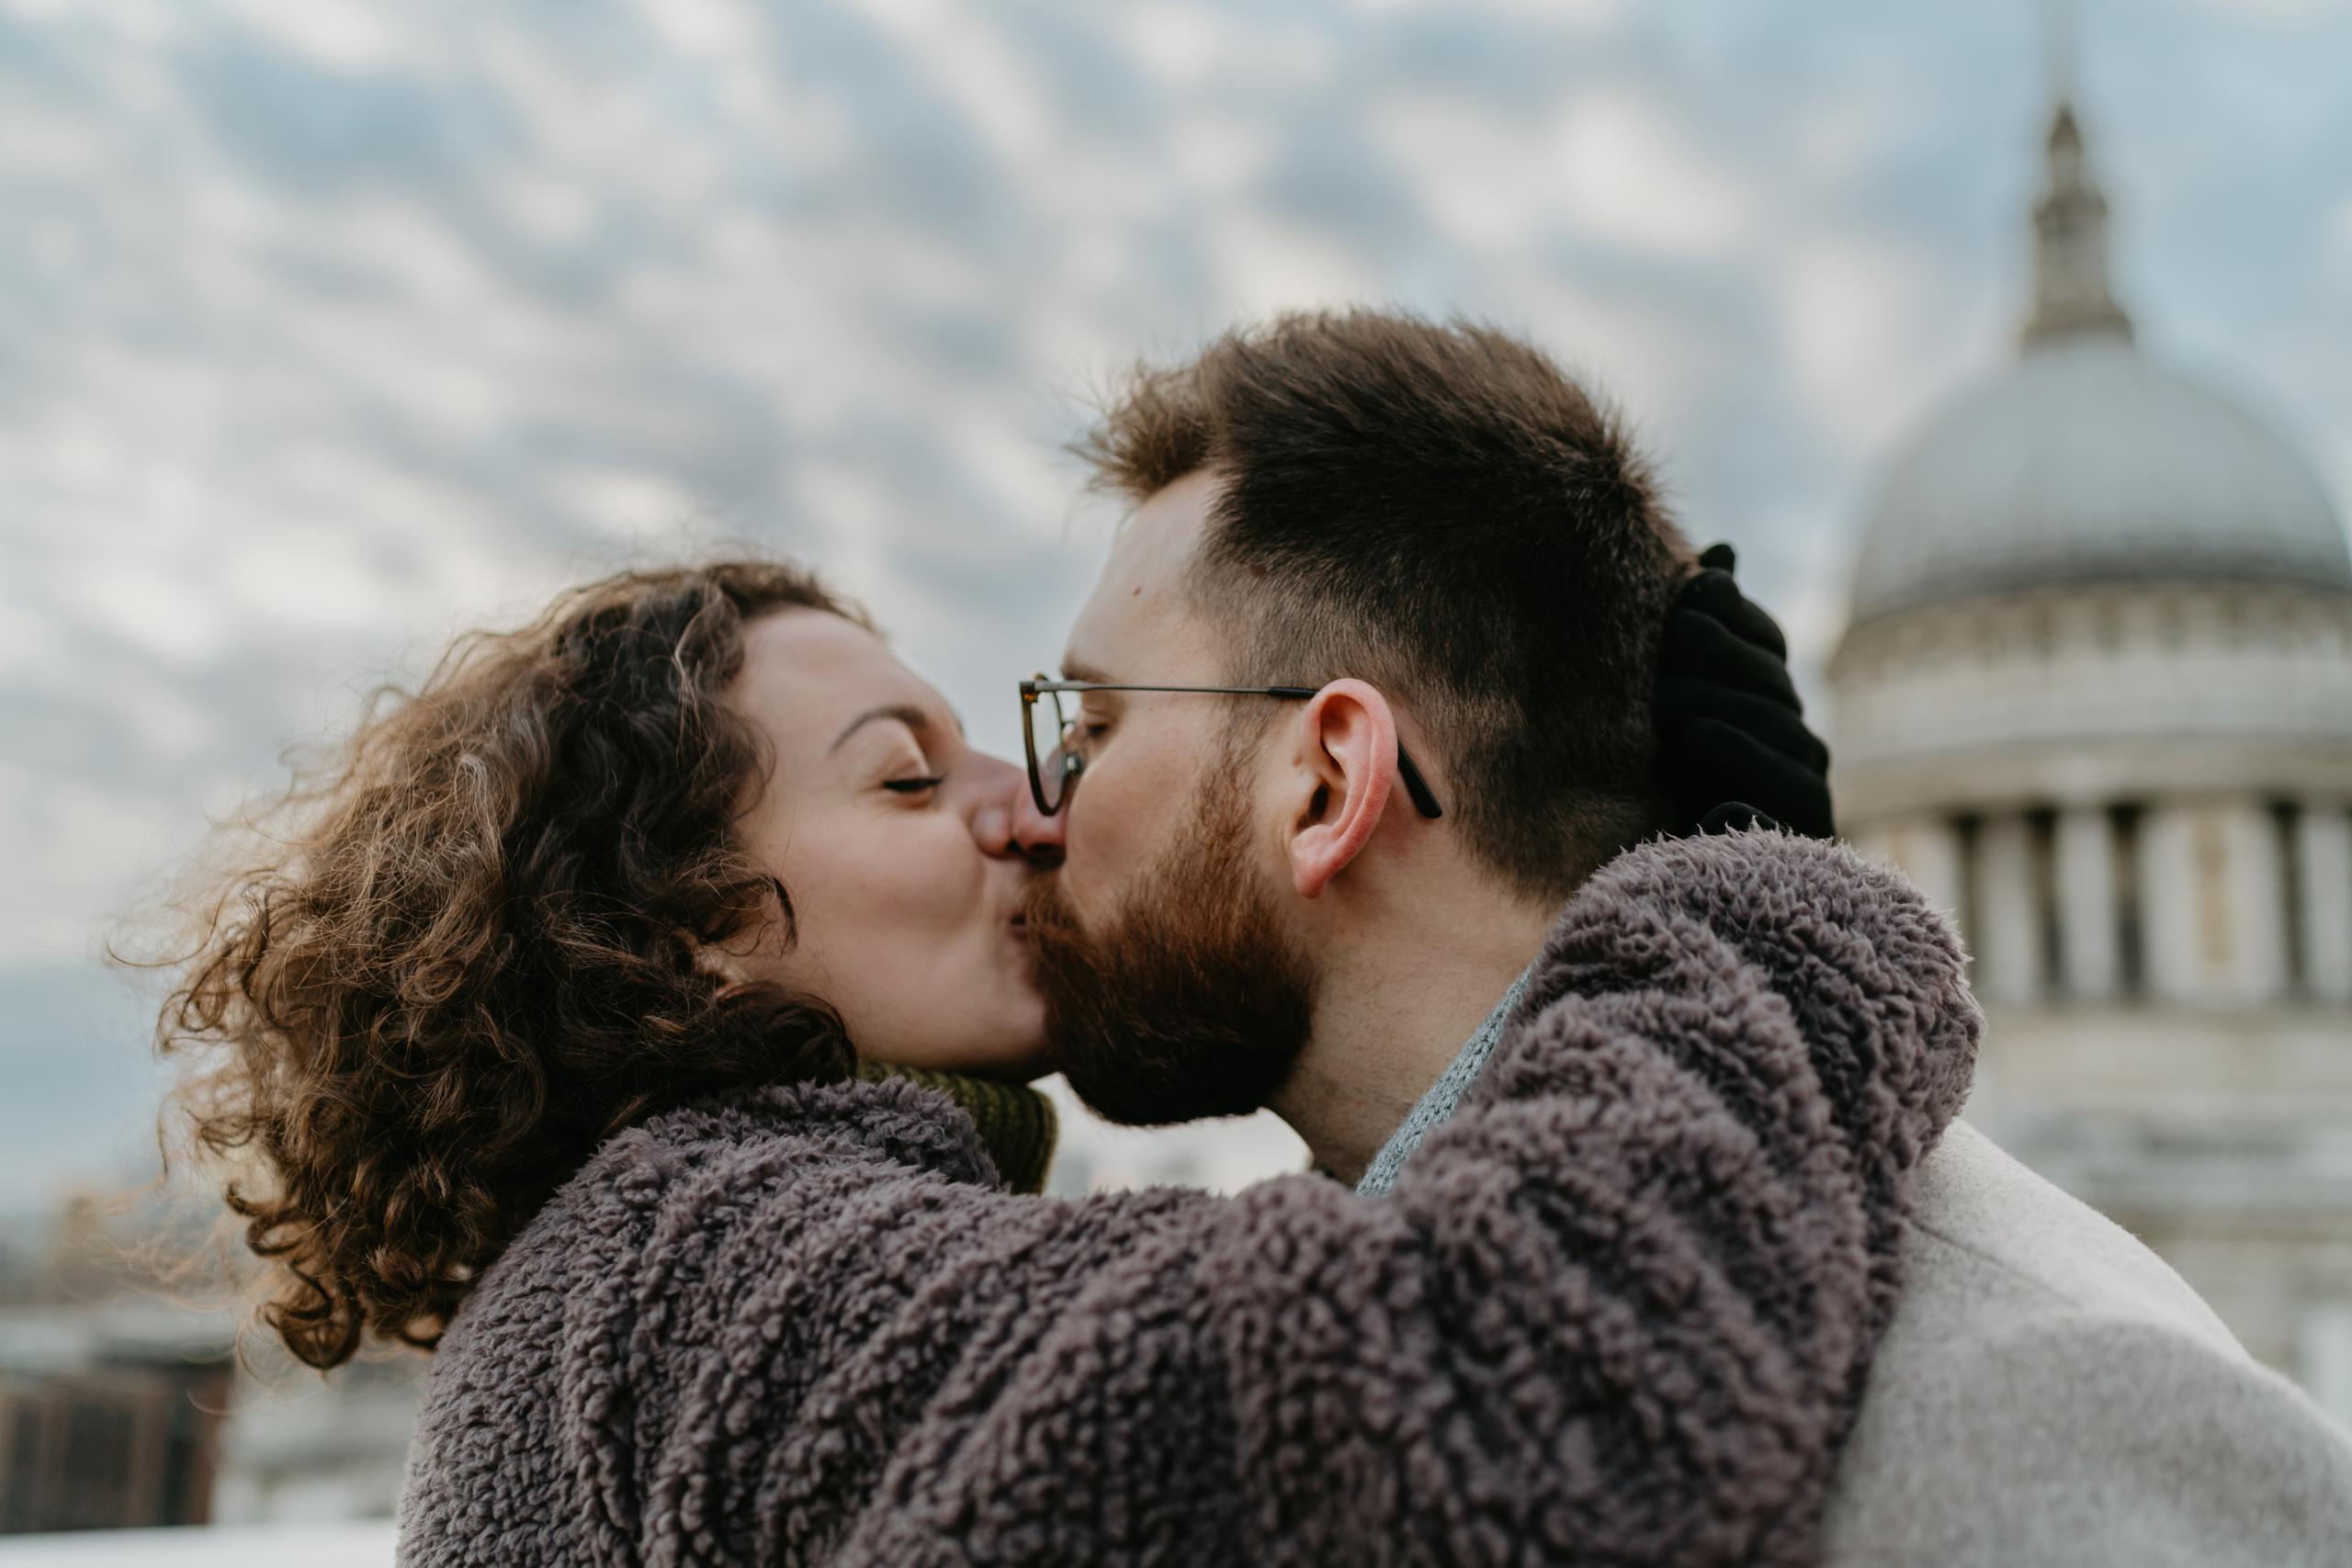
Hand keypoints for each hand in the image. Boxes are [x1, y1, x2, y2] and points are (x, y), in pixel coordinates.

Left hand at [1654, 543, 1834, 840]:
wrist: (1670, 869)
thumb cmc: (1666, 772)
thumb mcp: (1674, 694)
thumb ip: (1703, 627)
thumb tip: (1722, 550)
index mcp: (1766, 696)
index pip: (1764, 641)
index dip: (1730, 616)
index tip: (1684, 596)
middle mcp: (1797, 741)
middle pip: (1772, 689)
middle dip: (1719, 669)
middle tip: (1665, 664)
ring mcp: (1802, 795)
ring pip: (1786, 747)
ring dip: (1730, 733)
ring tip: (1679, 727)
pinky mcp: (1796, 848)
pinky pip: (1777, 825)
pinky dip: (1746, 817)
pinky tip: (1710, 810)